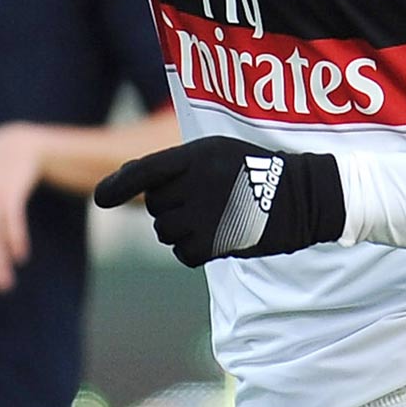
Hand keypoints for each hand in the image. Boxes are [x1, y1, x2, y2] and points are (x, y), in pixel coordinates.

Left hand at [94, 137, 345, 267]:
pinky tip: (215, 238)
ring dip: (180, 231)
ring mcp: (209, 214)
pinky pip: (184, 253)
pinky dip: (193, 251)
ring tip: (212, 219)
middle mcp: (199, 183)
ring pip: (166, 231)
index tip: (101, 199)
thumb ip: (173, 165)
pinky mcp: (220, 242)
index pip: (146, 171)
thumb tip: (123, 178)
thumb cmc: (255, 171)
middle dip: (168, 208)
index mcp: (197, 155)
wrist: (304, 196)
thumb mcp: (216, 153)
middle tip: (199, 204)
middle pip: (155, 206)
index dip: (118, 186)